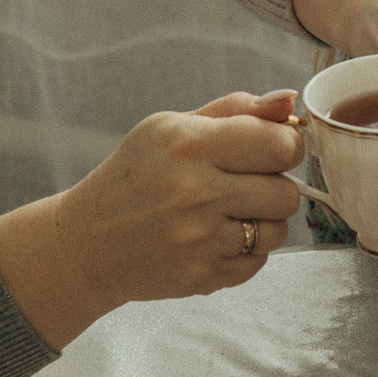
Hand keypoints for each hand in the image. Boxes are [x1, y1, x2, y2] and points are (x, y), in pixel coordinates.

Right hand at [0, 90, 305, 348]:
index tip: (271, 150)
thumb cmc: (136, 176)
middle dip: (274, 187)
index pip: (281, 146)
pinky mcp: (202, 276)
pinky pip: (258, 262)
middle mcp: (196, 192)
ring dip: (262, 222)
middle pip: (287, 193)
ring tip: (228, 213)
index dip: (286, 147)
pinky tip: (215, 238)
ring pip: (277, 231)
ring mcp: (200, 239)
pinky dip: (245, 251)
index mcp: (190, 145)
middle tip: (243, 184)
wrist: (87, 243)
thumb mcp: (172, 128)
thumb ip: (236, 111)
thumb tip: (289, 100)